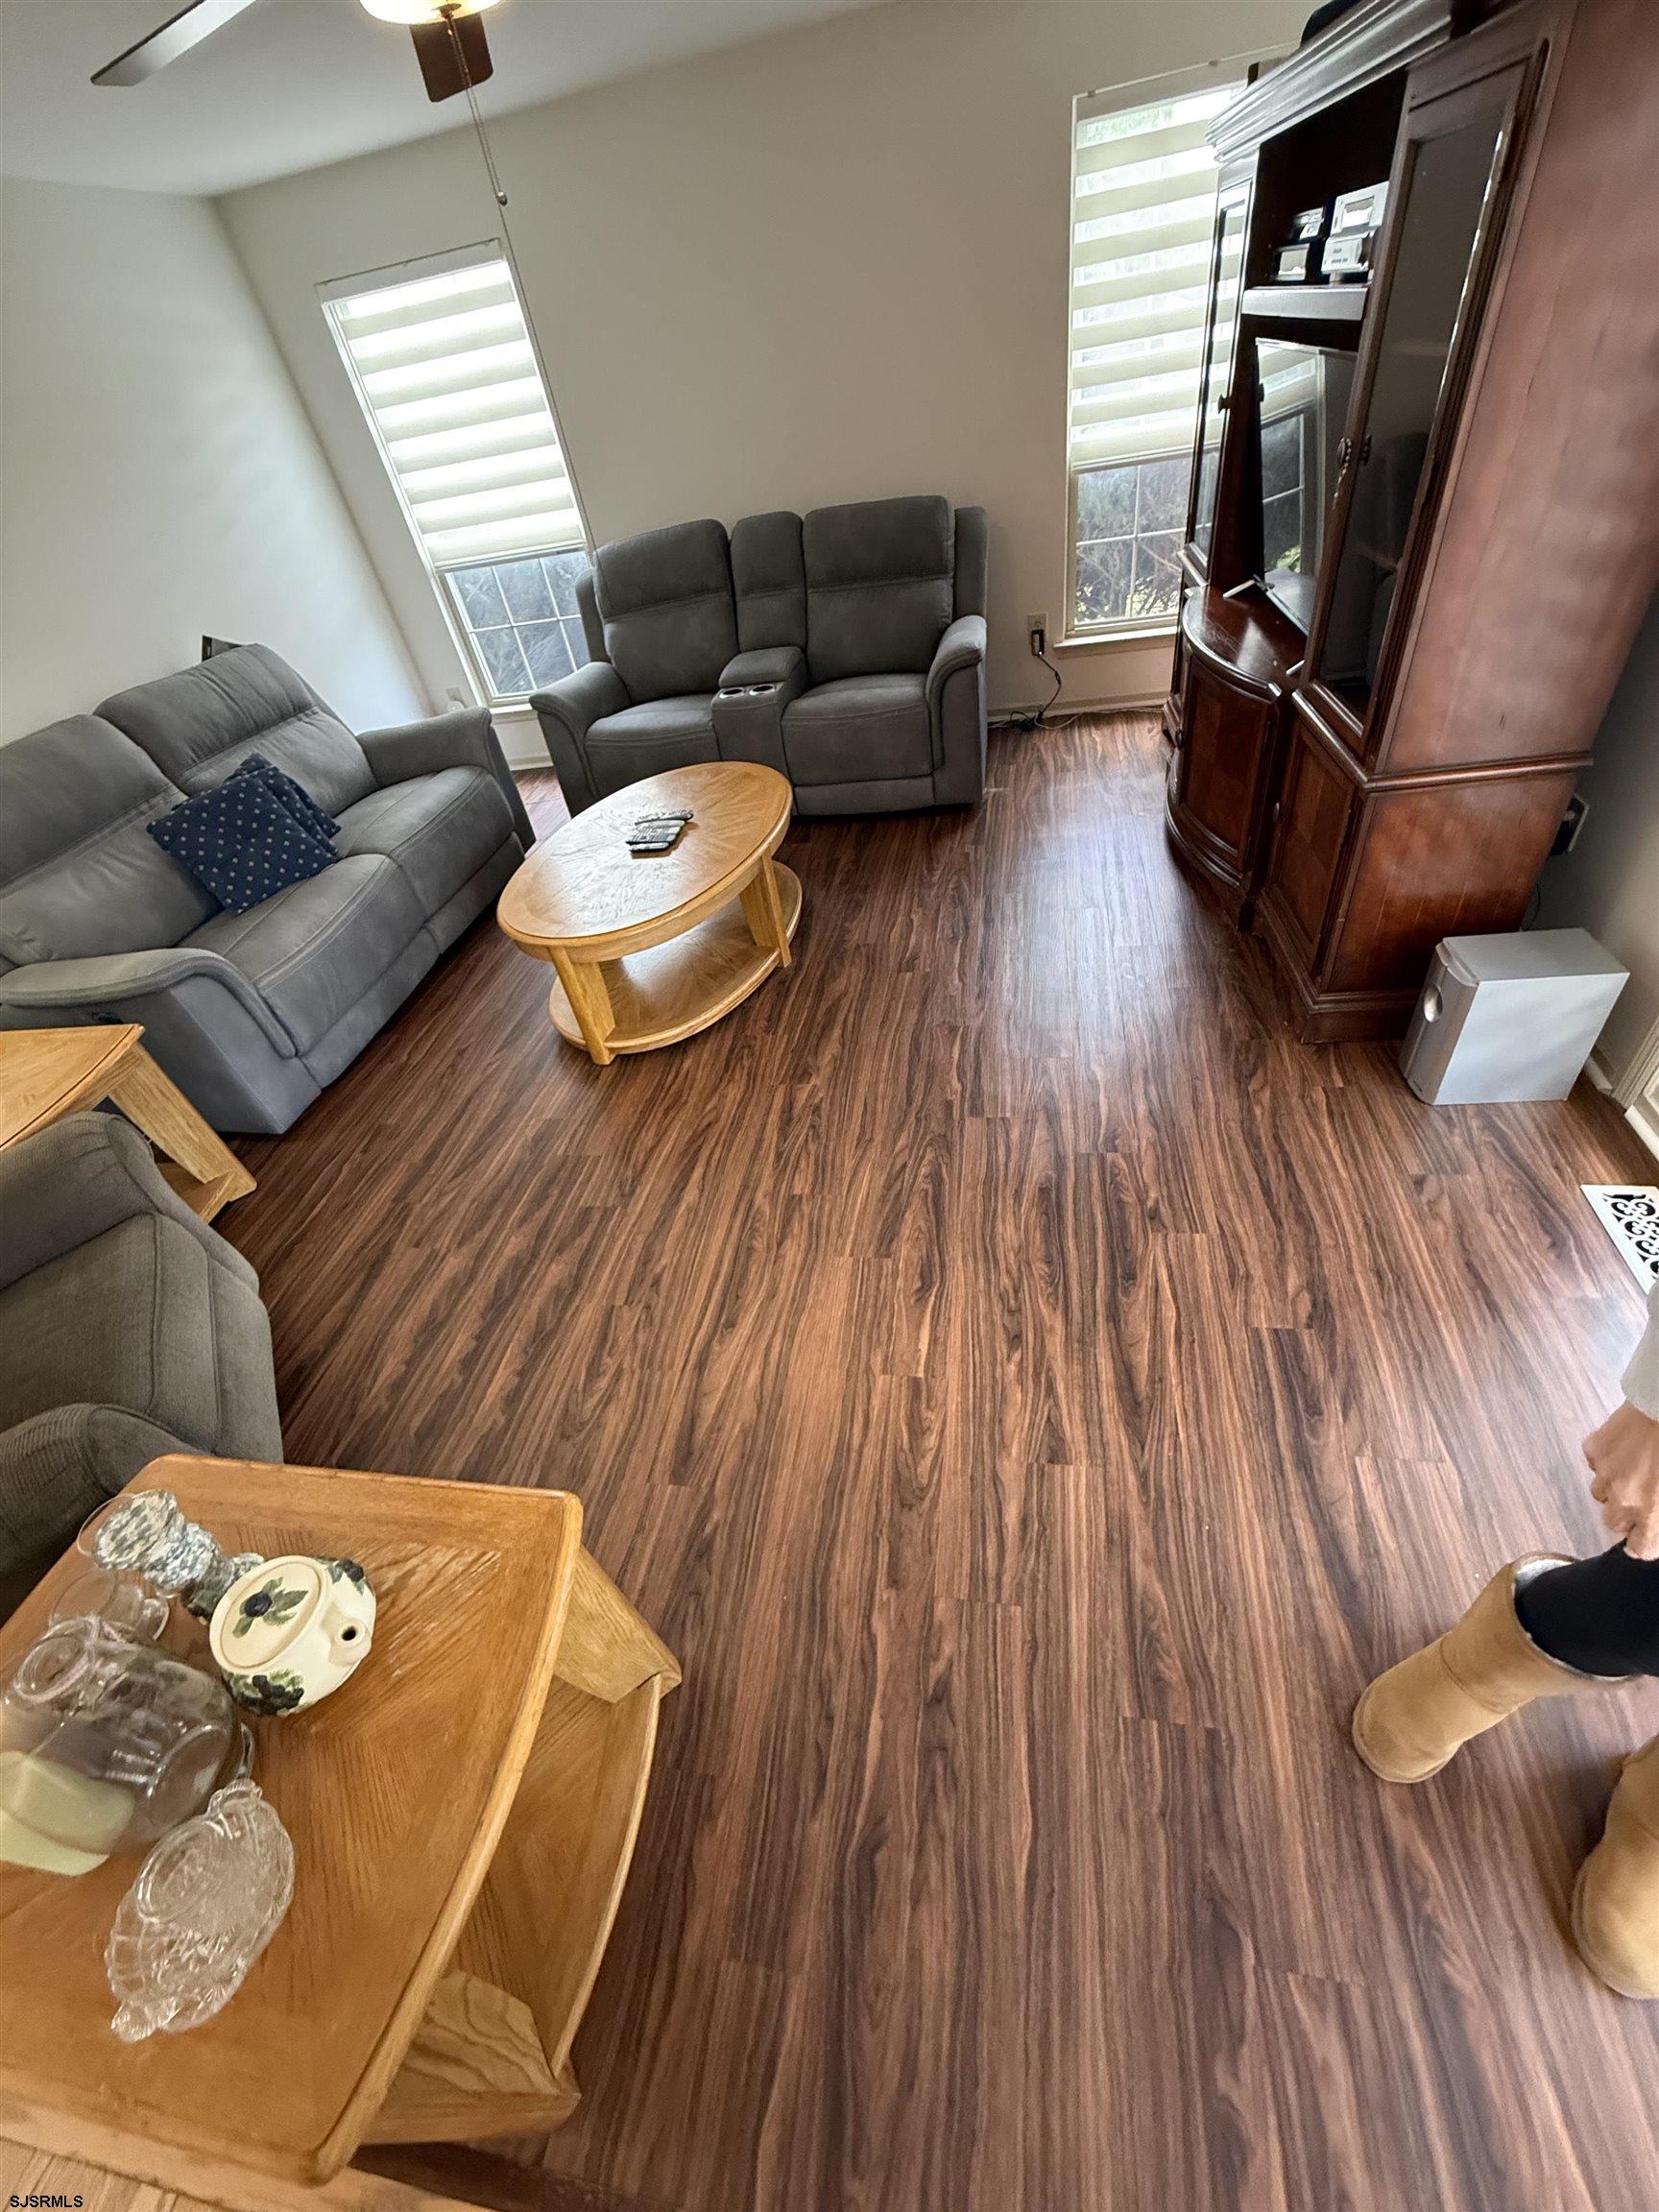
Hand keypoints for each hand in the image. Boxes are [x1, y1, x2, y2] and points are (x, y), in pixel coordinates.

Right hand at [1585, 1401, 1658, 1560]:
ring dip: (1614, 1487)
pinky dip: (1605, 1461)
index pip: (1638, 1548)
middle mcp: (1623, 1499)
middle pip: (1613, 1522)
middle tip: (1643, 1498)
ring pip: (1600, 1492)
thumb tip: (1656, 1514)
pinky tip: (1623, 1448)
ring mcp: (1605, 1472)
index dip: (1643, 1543)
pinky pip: (1594, 1463)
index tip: (1647, 1535)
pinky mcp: (1595, 1448)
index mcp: (1651, 1514)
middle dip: (1626, 1515)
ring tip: (1633, 1468)